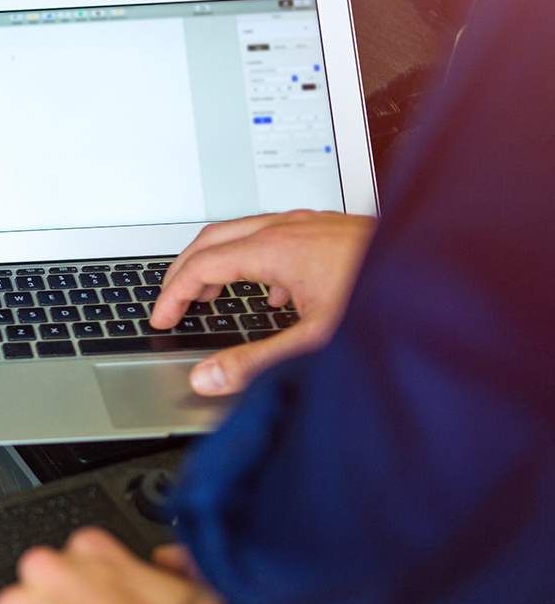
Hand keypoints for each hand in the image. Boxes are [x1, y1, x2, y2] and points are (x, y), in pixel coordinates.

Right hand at [150, 210, 373, 395]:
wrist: (442, 276)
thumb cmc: (390, 301)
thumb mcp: (314, 341)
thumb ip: (254, 362)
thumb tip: (208, 378)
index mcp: (276, 249)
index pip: (201, 265)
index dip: (173, 294)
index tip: (161, 318)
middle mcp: (288, 229)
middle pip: (212, 239)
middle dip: (183, 271)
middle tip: (169, 301)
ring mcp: (309, 225)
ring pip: (241, 232)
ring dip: (215, 262)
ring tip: (208, 295)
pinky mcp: (327, 231)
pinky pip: (271, 235)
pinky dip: (250, 259)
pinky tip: (270, 291)